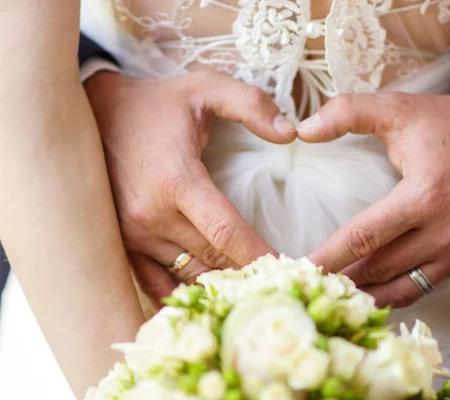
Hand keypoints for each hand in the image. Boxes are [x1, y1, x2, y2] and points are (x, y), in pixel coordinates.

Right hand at [85, 69, 295, 303]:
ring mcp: (132, 233)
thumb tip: (290, 133)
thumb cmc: (155, 103)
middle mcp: (151, 215)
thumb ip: (251, 104)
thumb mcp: (206, 88)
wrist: (91, 112)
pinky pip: (155, 282)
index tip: (288, 269)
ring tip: (251, 288)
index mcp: (176, 180)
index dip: (259, 254)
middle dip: (248, 273)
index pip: (226, 233)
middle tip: (278, 282)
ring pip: (188, 273)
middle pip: (212, 259)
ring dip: (220, 284)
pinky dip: (183, 293)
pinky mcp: (121, 242)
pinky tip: (207, 298)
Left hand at [297, 88, 449, 306]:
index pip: (363, 237)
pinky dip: (393, 293)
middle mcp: (445, 232)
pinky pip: (423, 286)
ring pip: (401, 288)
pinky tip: (371, 294)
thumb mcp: (400, 109)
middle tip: (308, 285)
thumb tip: (303, 130)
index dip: (328, 255)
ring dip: (365, 294)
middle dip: (340, 280)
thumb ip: (349, 112)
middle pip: (378, 268)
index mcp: (425, 196)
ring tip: (333, 297)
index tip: (300, 268)